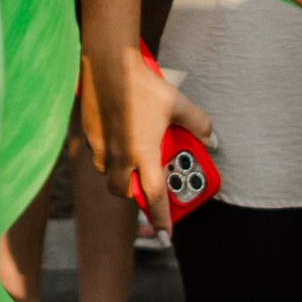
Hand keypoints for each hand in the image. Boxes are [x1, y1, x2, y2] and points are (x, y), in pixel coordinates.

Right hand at [78, 43, 214, 224]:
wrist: (107, 64)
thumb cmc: (143, 85)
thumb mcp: (177, 104)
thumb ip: (199, 125)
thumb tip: (213, 139)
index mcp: (143, 155)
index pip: (155, 197)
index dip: (161, 220)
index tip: (165, 236)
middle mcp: (119, 157)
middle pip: (123, 192)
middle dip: (134, 195)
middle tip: (146, 185)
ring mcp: (101, 147)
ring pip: (108, 175)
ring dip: (119, 175)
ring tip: (133, 159)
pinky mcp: (88, 134)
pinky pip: (98, 155)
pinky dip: (108, 155)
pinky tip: (117, 135)